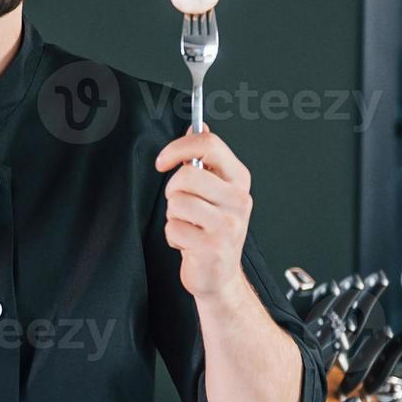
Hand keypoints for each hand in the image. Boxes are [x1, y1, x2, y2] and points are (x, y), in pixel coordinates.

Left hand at [153, 123, 253, 302]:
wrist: (219, 274)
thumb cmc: (212, 229)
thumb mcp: (213, 190)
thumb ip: (205, 159)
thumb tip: (198, 127)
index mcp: (239, 179)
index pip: (209, 145)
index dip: (178, 147)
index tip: (162, 161)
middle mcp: (239, 199)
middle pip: (187, 175)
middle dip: (173, 190)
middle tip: (181, 205)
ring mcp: (228, 224)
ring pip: (177, 202)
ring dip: (173, 216)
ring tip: (188, 225)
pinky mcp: (213, 247)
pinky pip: (174, 228)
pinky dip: (173, 236)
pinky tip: (188, 243)